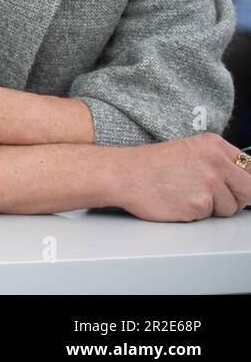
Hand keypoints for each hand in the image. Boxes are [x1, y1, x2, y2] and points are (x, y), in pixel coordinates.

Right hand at [108, 133, 250, 220]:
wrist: (123, 174)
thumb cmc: (150, 165)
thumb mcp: (190, 151)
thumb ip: (219, 163)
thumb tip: (245, 182)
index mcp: (213, 144)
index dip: (246, 182)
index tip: (240, 188)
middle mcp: (215, 161)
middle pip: (250, 190)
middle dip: (235, 198)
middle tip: (211, 195)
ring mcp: (209, 183)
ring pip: (231, 207)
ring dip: (213, 208)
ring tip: (186, 194)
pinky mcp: (199, 204)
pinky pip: (210, 217)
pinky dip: (196, 214)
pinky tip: (178, 201)